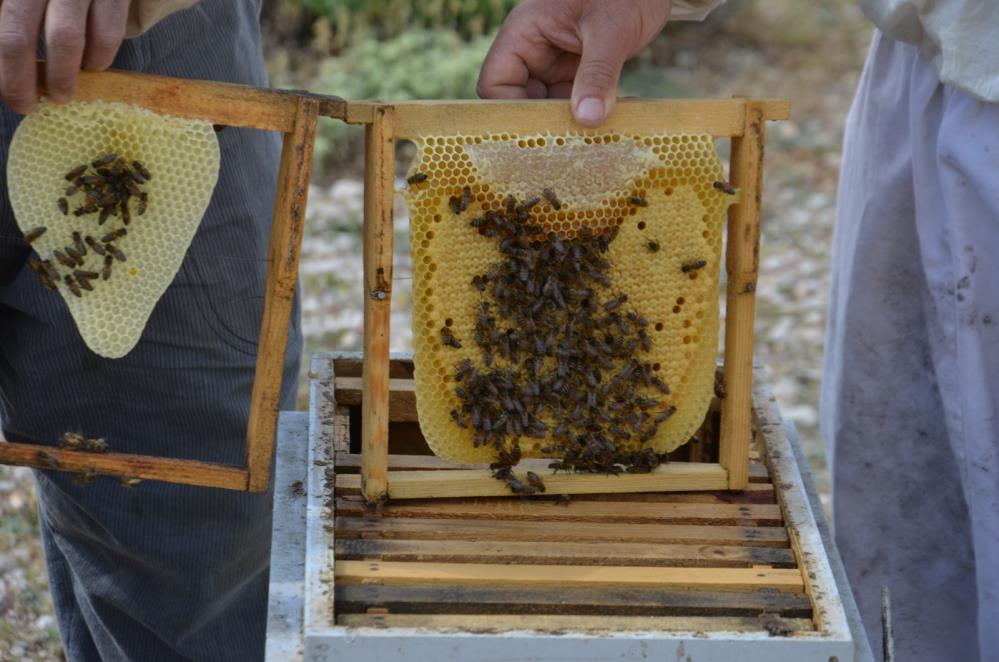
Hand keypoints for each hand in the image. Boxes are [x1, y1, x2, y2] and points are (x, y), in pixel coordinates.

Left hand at [0, 0, 128, 113]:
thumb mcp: (18, 2)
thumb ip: (10, 22)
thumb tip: (7, 65)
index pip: (0, 36)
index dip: (1, 68)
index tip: (7, 91)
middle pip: (15, 38)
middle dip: (19, 81)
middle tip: (25, 105)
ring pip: (64, 39)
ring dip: (62, 77)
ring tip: (62, 95)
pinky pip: (106, 32)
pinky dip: (99, 57)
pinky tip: (92, 65)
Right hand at [478, 0, 670, 126]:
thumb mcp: (611, 31)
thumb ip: (598, 74)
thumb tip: (588, 120)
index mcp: (524, 35)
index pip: (495, 84)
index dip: (508, 112)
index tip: (537, 134)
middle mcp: (533, 52)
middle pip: (519, 102)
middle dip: (542, 124)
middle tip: (568, 146)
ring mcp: (554, 64)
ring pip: (548, 108)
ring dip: (568, 125)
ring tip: (592, 139)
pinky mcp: (577, 73)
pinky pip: (573, 103)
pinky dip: (587, 116)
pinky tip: (609, 124)